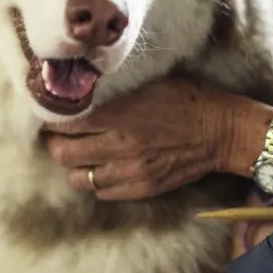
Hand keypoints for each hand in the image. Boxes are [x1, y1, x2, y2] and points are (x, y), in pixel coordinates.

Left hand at [42, 77, 242, 199]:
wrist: (223, 131)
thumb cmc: (190, 97)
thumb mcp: (151, 80)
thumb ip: (117, 88)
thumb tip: (85, 83)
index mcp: (121, 114)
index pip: (66, 120)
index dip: (51, 117)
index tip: (49, 110)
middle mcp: (120, 145)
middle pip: (63, 153)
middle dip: (54, 142)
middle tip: (56, 133)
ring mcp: (130, 171)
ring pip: (78, 177)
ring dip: (73, 165)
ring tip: (79, 151)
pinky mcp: (142, 188)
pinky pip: (102, 192)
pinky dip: (96, 181)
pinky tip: (101, 166)